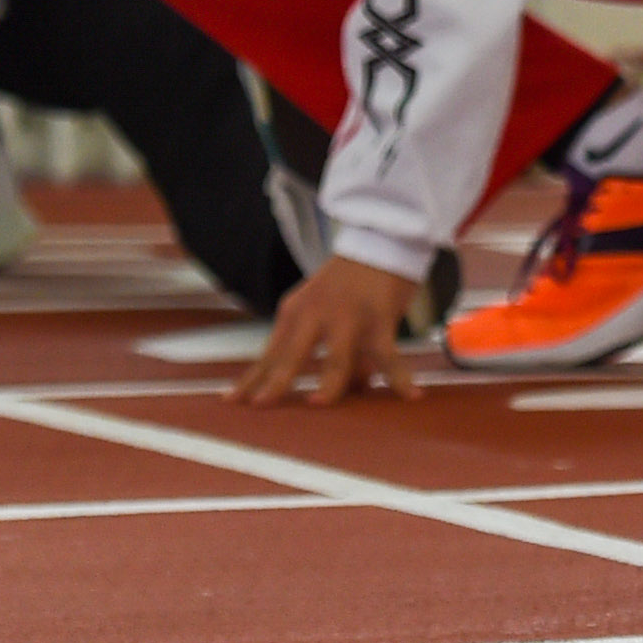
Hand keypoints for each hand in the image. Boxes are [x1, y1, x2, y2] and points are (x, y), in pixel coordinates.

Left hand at [233, 255, 424, 407]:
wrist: (384, 235)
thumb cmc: (356, 278)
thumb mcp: (330, 311)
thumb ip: (334, 350)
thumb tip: (354, 388)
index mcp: (295, 312)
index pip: (270, 354)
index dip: (252, 380)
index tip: (231, 402)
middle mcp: (316, 314)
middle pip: (291, 356)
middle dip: (275, 383)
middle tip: (261, 406)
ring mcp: (348, 317)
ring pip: (335, 358)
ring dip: (329, 384)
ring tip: (319, 404)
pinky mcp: (379, 318)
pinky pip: (388, 355)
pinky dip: (400, 377)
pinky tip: (410, 396)